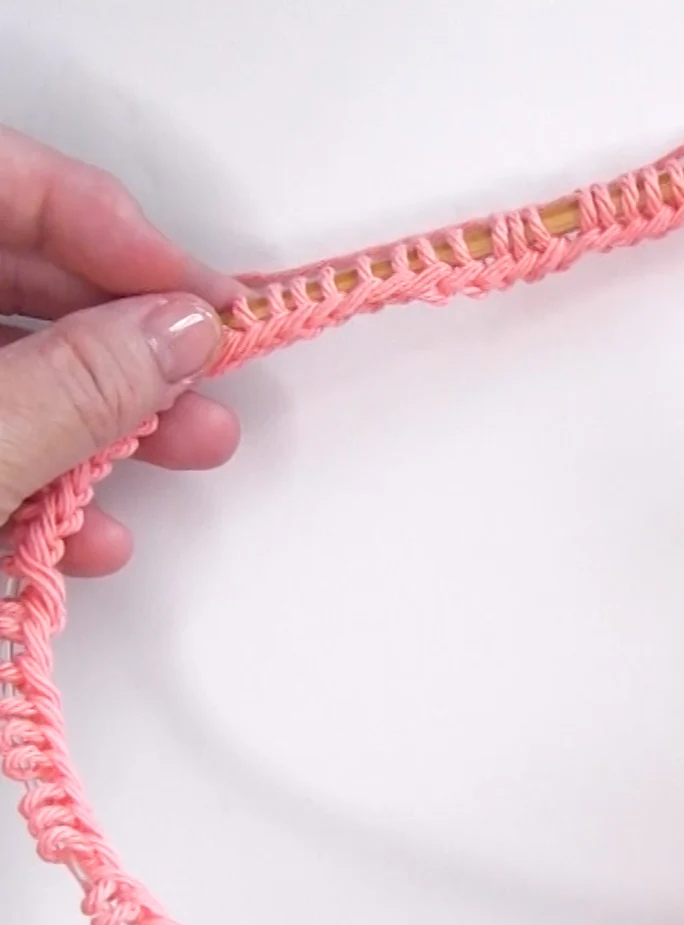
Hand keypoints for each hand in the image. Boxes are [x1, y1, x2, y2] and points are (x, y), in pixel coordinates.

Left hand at [0, 125, 240, 574]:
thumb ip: (77, 386)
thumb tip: (180, 334)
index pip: (2, 183)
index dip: (118, 234)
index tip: (208, 298)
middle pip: (21, 277)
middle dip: (131, 335)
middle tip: (213, 368)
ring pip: (14, 369)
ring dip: (109, 419)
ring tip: (192, 449)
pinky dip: (45, 486)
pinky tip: (87, 532)